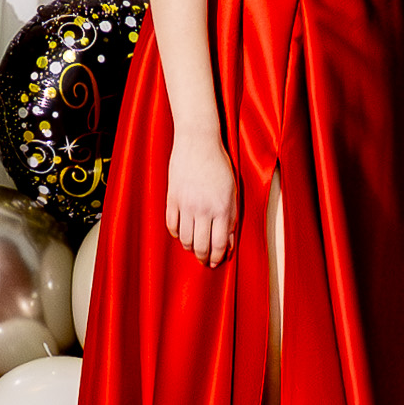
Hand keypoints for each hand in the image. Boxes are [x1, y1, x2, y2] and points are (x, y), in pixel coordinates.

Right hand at [165, 131, 238, 267]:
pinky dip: (176, 234)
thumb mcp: (232, 192)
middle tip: (205, 261)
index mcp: (222, 208)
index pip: (219, 244)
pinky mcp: (172, 198)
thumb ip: (231, 219)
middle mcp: (203, 209)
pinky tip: (182, 233)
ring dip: (190, 247)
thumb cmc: (219, 166)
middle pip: (201, 246)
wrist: (198, 142)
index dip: (218, 258)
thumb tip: (229, 244)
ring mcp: (186, 204)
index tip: (217, 262)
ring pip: (185, 239)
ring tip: (194, 247)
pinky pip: (171, 225)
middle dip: (204, 258)